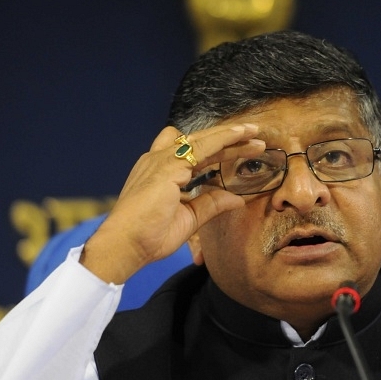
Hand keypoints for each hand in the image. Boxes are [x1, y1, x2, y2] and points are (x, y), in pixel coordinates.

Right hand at [80, 124, 264, 283]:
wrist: (125, 246)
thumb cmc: (149, 236)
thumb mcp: (189, 218)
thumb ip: (211, 204)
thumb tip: (238, 199)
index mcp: (162, 172)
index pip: (197, 154)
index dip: (220, 149)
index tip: (242, 148)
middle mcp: (159, 160)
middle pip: (201, 142)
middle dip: (229, 139)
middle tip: (255, 137)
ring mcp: (162, 161)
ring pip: (203, 139)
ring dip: (230, 135)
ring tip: (254, 133)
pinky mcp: (167, 166)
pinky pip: (202, 147)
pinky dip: (222, 139)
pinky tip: (240, 137)